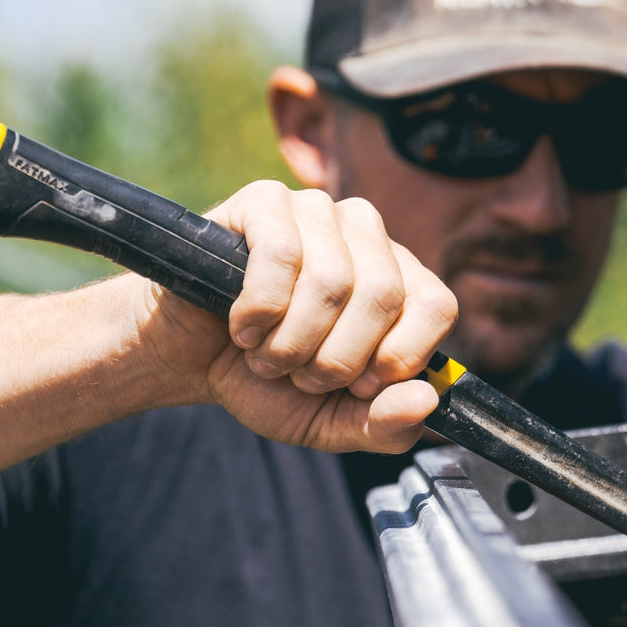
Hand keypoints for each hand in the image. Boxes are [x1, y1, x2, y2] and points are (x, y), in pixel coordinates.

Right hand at [138, 180, 457, 453]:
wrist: (189, 358)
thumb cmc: (269, 381)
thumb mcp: (332, 422)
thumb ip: (385, 425)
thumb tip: (426, 400)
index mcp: (401, 280)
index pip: (438, 306)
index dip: (400, 356)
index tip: (358, 386)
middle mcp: (369, 235)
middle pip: (383, 296)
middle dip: (334, 360)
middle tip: (299, 375)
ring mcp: (319, 211)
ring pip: (332, 280)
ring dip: (290, 342)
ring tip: (266, 353)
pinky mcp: (266, 201)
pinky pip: (280, 255)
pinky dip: (257, 311)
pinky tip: (242, 325)